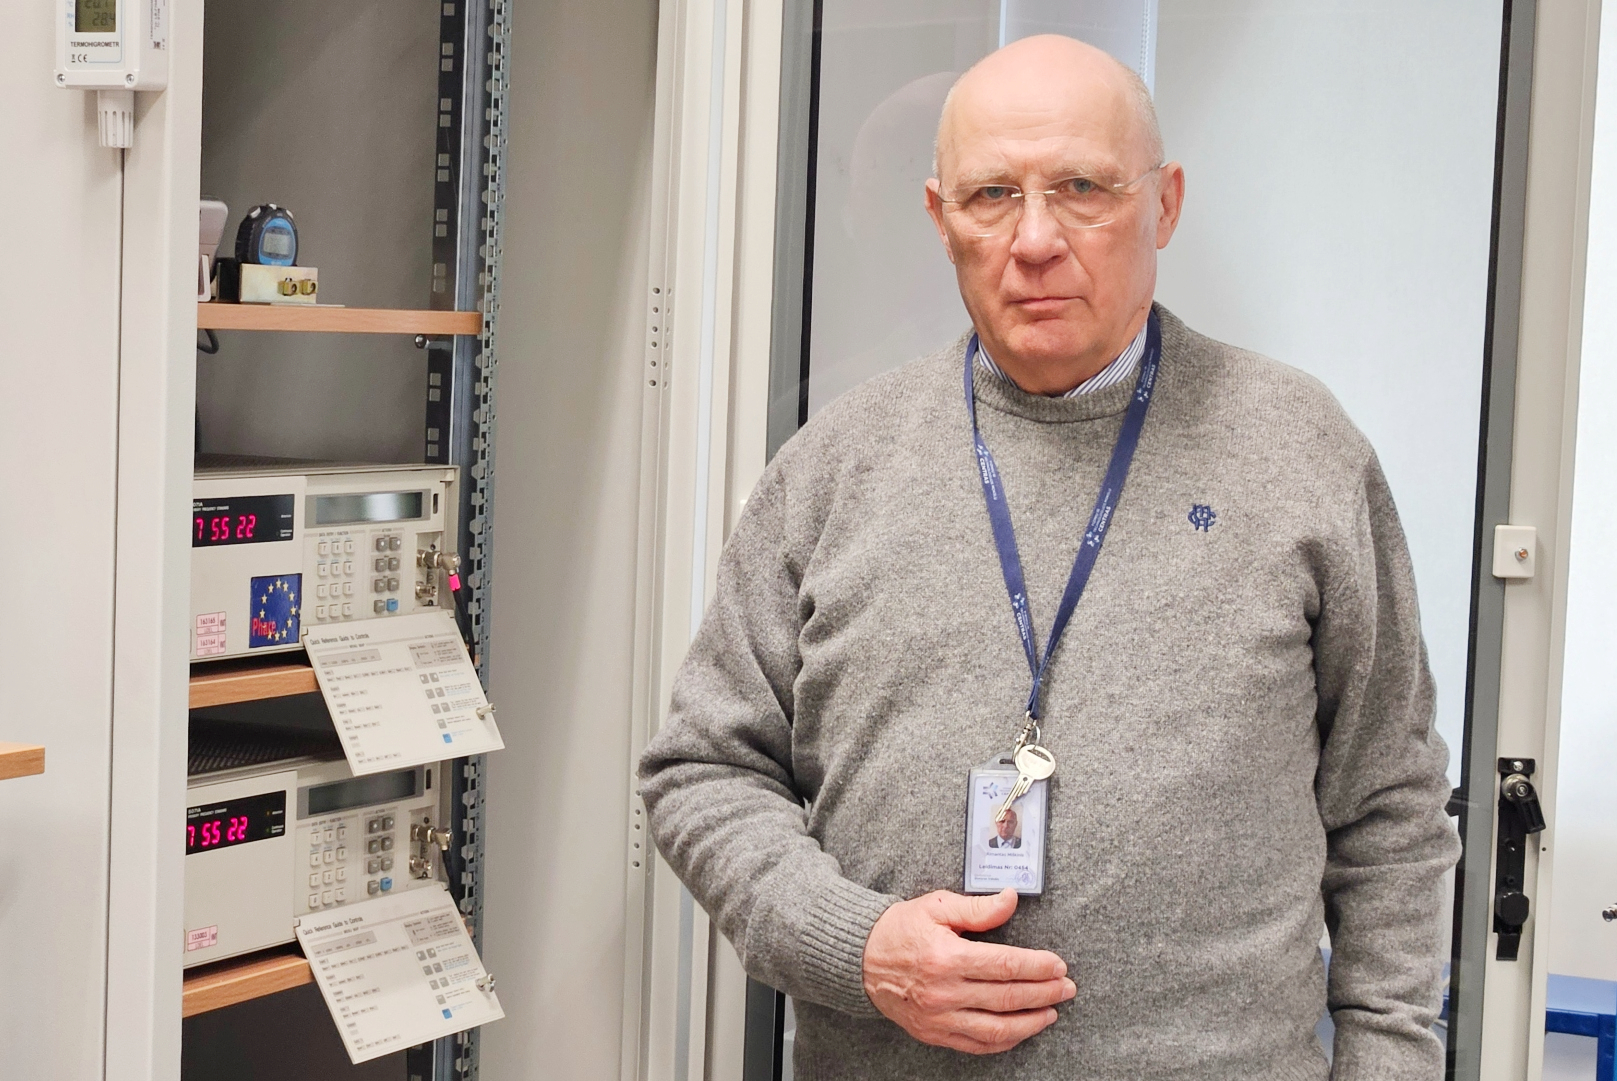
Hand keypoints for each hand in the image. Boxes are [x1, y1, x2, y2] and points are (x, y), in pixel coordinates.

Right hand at [861, 888, 1073, 1053]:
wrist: (860, 960)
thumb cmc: (900, 928)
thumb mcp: (937, 906)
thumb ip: (978, 908)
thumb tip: (1011, 899)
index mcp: (947, 957)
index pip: (1006, 965)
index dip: (1038, 966)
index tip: (1058, 965)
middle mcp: (945, 992)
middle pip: (1008, 998)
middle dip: (1045, 993)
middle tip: (1066, 988)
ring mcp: (939, 1018)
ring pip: (998, 1029)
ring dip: (1031, 1022)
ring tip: (1051, 1012)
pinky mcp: (935, 1033)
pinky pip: (977, 1045)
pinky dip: (1004, 1041)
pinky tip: (1021, 1030)